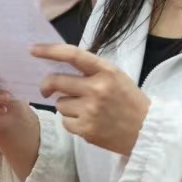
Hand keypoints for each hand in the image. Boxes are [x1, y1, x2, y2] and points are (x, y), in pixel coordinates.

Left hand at [35, 44, 150, 155]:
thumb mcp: (115, 77)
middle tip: (46, 89)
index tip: (33, 49)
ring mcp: (91, 110)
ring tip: (88, 110)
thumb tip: (56, 66)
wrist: (148, 132)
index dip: (49, 50)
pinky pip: (65, 122)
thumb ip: (90, 70)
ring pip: (59, 103)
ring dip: (67, 106)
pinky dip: (72, 122)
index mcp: (105, 71)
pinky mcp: (86, 130)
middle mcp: (97, 89)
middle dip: (46, 85)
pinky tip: (89, 123)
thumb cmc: (129, 101)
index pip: (72, 55)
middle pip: (55, 81)